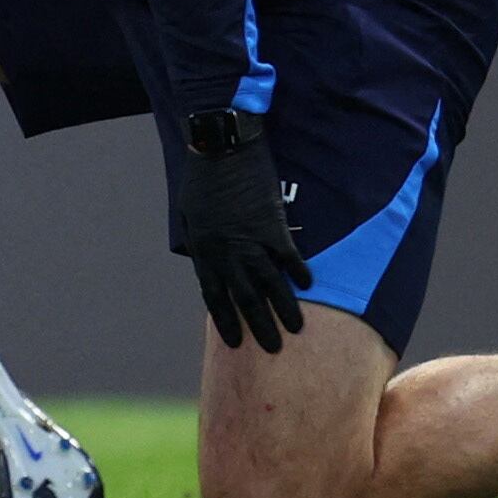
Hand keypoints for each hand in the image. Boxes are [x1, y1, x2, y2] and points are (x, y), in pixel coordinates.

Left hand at [177, 132, 309, 353]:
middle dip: (259, 325)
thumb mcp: (189, 214)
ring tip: (295, 329)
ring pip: (269, 284)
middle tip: (273, 348)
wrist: (222, 148)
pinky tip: (308, 287)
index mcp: (204, 249)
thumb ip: (200, 243)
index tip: (236, 342)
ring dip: (283, 308)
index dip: (225, 320)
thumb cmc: (201, 179)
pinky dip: (298, 272)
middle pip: (244, 297)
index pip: (214, 295)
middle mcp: (227, 251)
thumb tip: (209, 265)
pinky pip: (289, 257)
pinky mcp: (274, 226)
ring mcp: (252, 239)